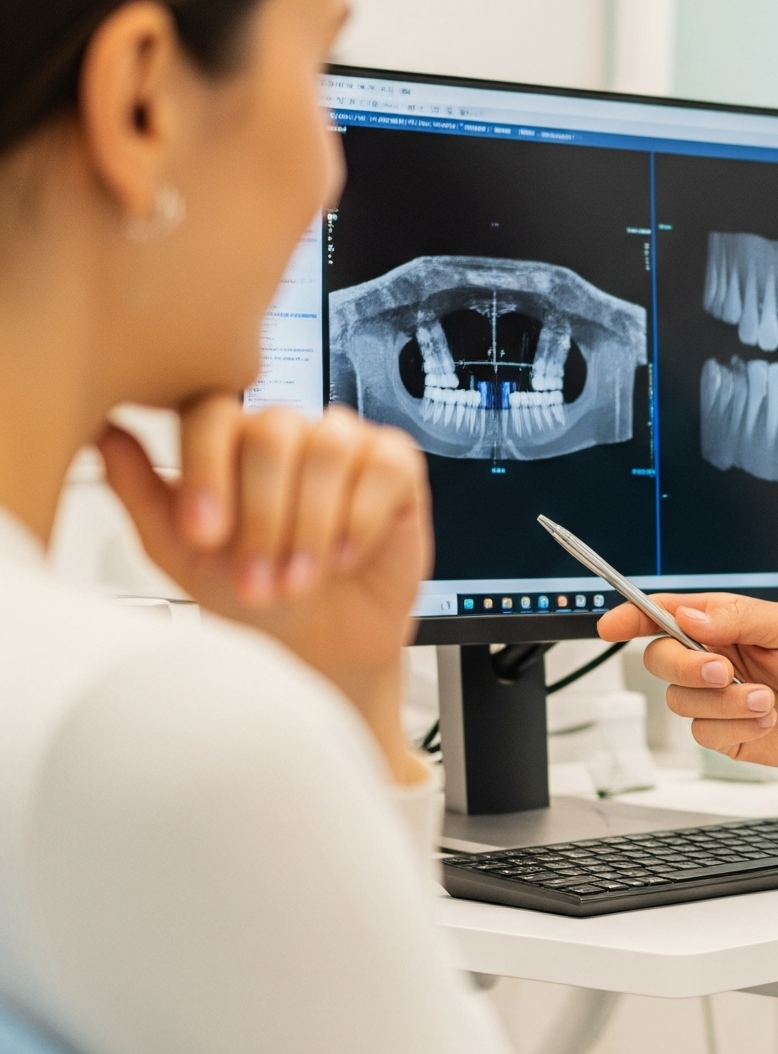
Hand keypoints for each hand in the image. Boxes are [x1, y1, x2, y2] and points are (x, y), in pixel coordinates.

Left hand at [99, 396, 430, 779]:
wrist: (320, 640)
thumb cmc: (253, 591)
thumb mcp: (181, 553)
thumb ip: (140, 492)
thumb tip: (104, 433)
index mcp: (234, 440)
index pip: (214, 413)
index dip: (208, 471)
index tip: (205, 534)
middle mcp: (290, 431)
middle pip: (273, 431)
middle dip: (264, 516)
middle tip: (259, 575)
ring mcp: (346, 442)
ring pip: (328, 449)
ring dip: (311, 527)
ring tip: (301, 577)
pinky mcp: (397, 465)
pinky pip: (383, 468)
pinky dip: (361, 520)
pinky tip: (346, 555)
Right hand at [595, 592, 777, 767]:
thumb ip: (738, 618)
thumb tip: (690, 615)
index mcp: (722, 623)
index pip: (664, 615)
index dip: (631, 617)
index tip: (611, 625)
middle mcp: (711, 658)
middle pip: (660, 659)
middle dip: (688, 666)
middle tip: (725, 670)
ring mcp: (715, 697)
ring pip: (681, 702)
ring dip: (726, 702)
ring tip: (767, 699)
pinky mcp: (723, 733)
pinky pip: (704, 733)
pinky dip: (737, 726)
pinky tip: (767, 719)